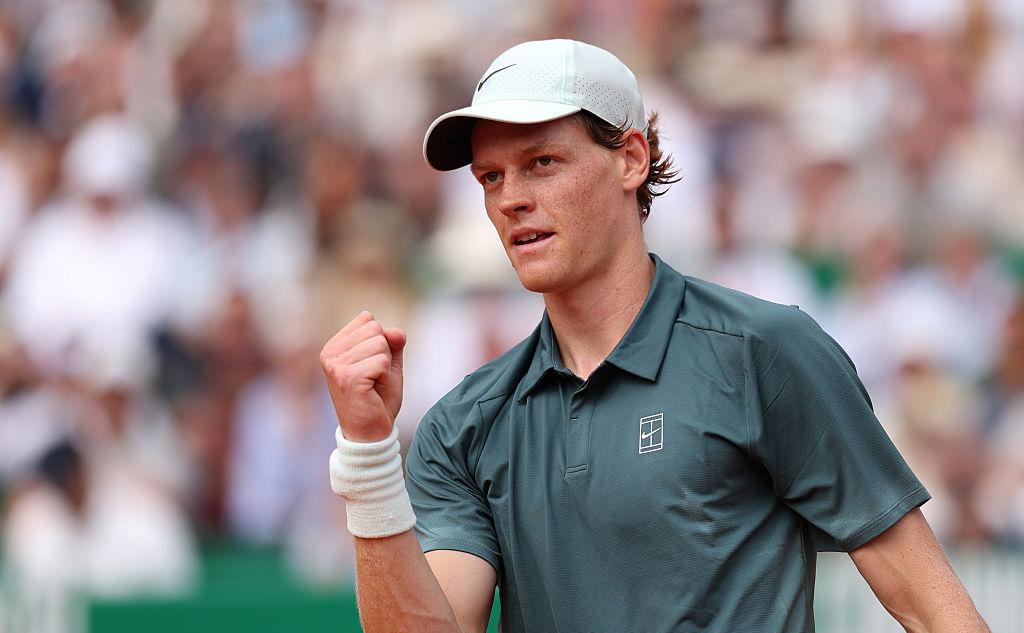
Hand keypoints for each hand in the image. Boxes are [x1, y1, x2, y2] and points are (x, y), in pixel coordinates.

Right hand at [320, 311, 406, 441]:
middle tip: (375, 379)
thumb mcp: (388, 365)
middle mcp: (330, 353)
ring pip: (380, 343)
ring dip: (385, 368)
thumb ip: (393, 343)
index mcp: (335, 346)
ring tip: (374, 386)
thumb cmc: (378, 399)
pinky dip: (386, 378)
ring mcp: (336, 365)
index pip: (368, 320)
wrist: (370, 434)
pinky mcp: (347, 377)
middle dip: (384, 354)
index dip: (381, 343)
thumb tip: (396, 331)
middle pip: (375, 329)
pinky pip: (382, 361)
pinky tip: (373, 392)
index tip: (372, 367)